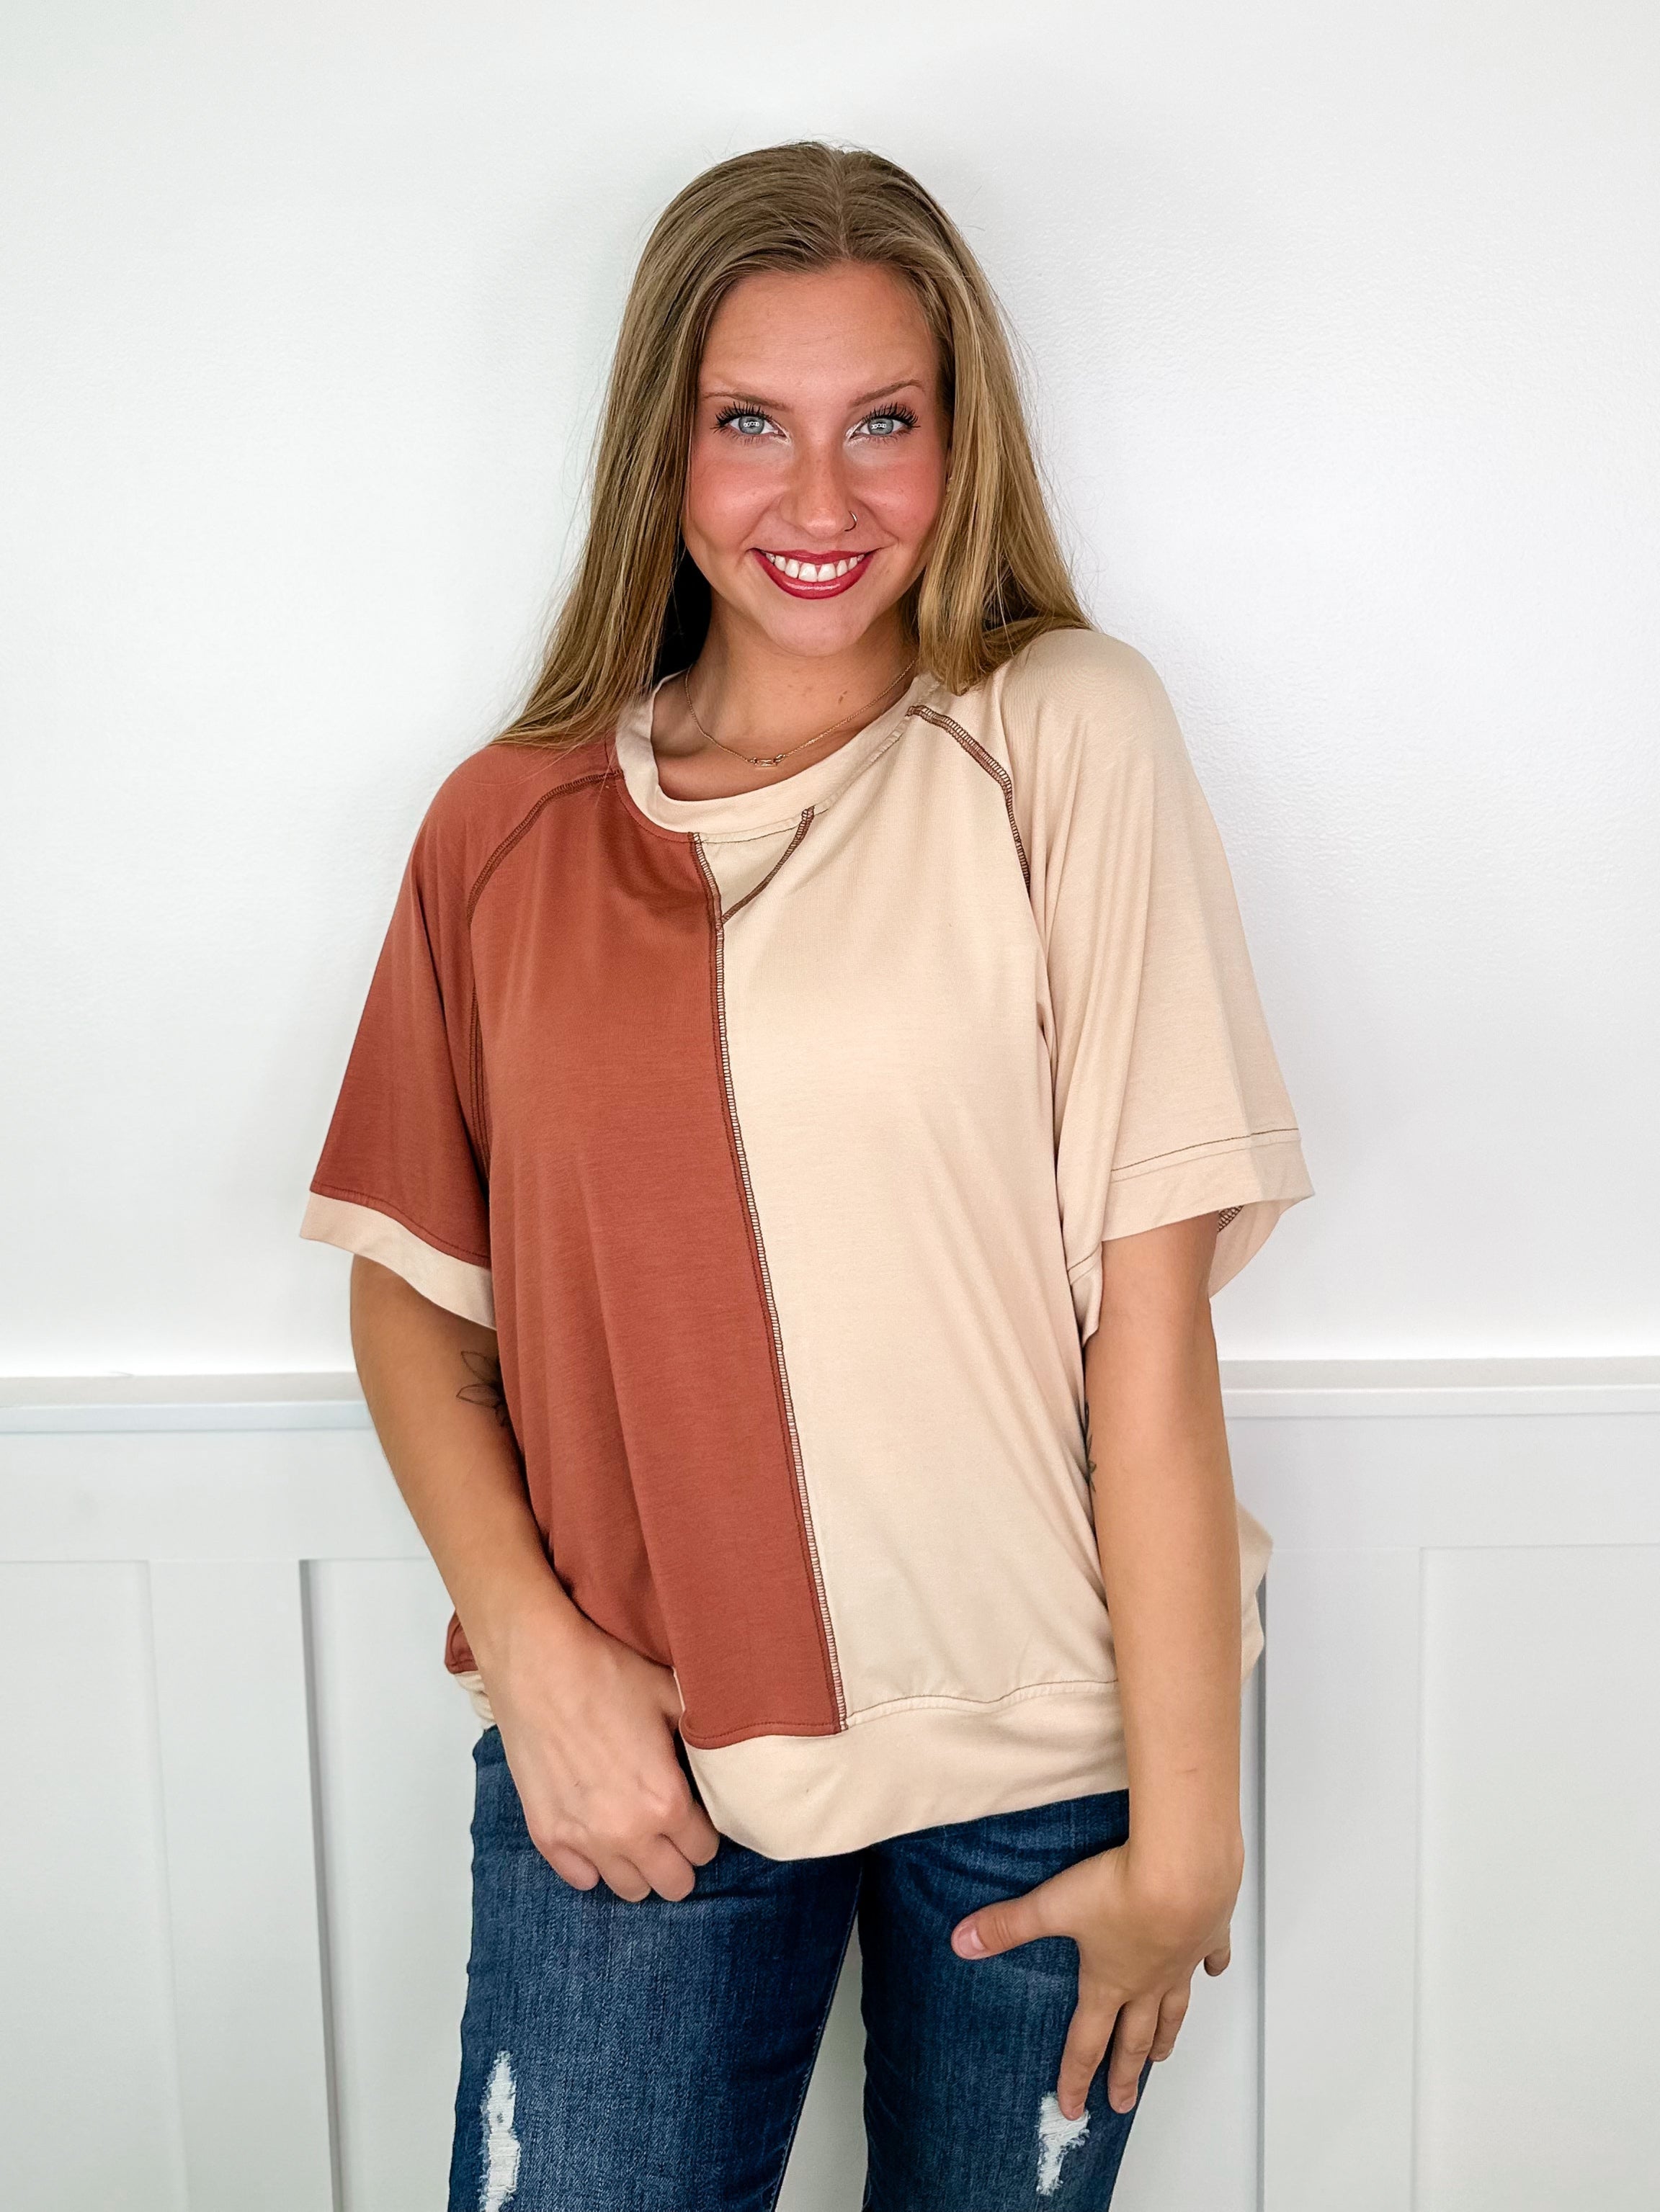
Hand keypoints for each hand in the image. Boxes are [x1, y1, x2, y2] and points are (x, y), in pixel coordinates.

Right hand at [480, 1602, 720, 1902]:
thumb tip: (723, 1758)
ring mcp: (583, 1839)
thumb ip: (701, 1740)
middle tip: (671, 1828)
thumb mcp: (672, 1699)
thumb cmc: (607, 1675)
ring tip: (636, 1833)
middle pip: (673, 1884)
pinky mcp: (546, 1835)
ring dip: (639, 1867)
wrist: (538, 1665)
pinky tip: (597, 1833)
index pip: (705, 1851)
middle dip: (679, 1859)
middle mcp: (627, 1833)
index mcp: (667, 1801)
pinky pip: (580, 1878)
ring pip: (629, 1890)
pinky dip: (592, 1864)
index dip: (705, 1830)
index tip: (696, 1811)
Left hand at [950, 1838, 1238, 2120]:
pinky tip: (1214, 1972)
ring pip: (1173, 2009)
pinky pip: (1212, 1957)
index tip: (1074, 2108)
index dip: (1076, 2077)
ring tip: (1161, 2057)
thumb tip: (961, 1942)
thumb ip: (1007, 1926)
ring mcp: (1182, 1962)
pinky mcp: (1210, 1932)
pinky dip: (1213, 1967)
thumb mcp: (1054, 1904)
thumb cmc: (1120, 1889)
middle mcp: (1147, 1981)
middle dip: (1125, 2073)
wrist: (1184, 1870)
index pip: (1086, 2041)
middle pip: (1134, 2038)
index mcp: (1109, 1981)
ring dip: (1165, 2035)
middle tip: (1123, 2104)